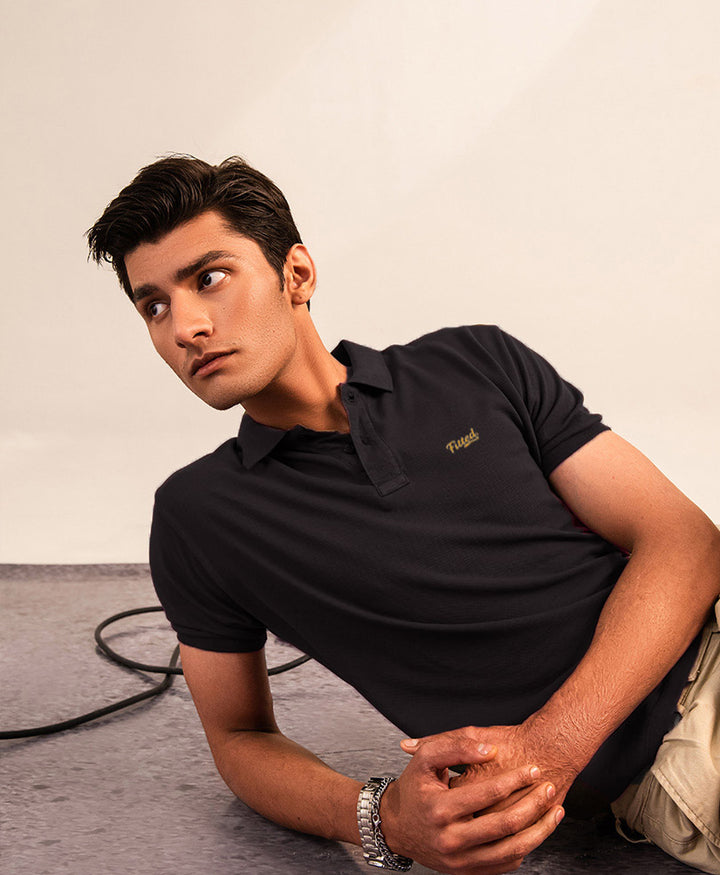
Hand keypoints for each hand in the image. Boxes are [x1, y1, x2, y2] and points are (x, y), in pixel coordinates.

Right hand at [379, 731, 563, 873]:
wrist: (396, 827)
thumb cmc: (413, 790)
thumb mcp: (425, 761)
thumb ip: (455, 747)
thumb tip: (488, 749)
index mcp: (440, 809)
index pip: (488, 793)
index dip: (515, 778)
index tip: (533, 768)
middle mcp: (450, 839)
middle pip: (505, 824)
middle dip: (534, 803)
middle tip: (549, 786)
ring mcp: (460, 860)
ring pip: (512, 849)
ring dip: (540, 830)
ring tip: (555, 810)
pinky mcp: (467, 872)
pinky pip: (504, 865)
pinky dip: (526, 848)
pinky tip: (537, 830)